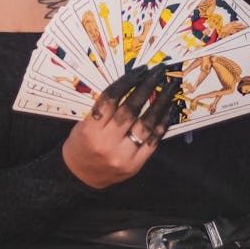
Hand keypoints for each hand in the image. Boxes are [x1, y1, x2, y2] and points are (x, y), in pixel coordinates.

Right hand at [62, 65, 177, 188]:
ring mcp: (123, 156)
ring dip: (160, 103)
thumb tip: (134, 85)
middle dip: (146, 87)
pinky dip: (162, 124)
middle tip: (158, 72)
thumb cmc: (81, 145)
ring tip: (169, 88)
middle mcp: (107, 143)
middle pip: (130, 110)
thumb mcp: (84, 124)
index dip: (127, 82)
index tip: (140, 70)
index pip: (110, 99)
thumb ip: (106, 109)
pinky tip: (168, 110)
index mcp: (90, 130)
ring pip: (146, 125)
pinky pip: (153, 142)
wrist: (80, 178)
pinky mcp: (135, 165)